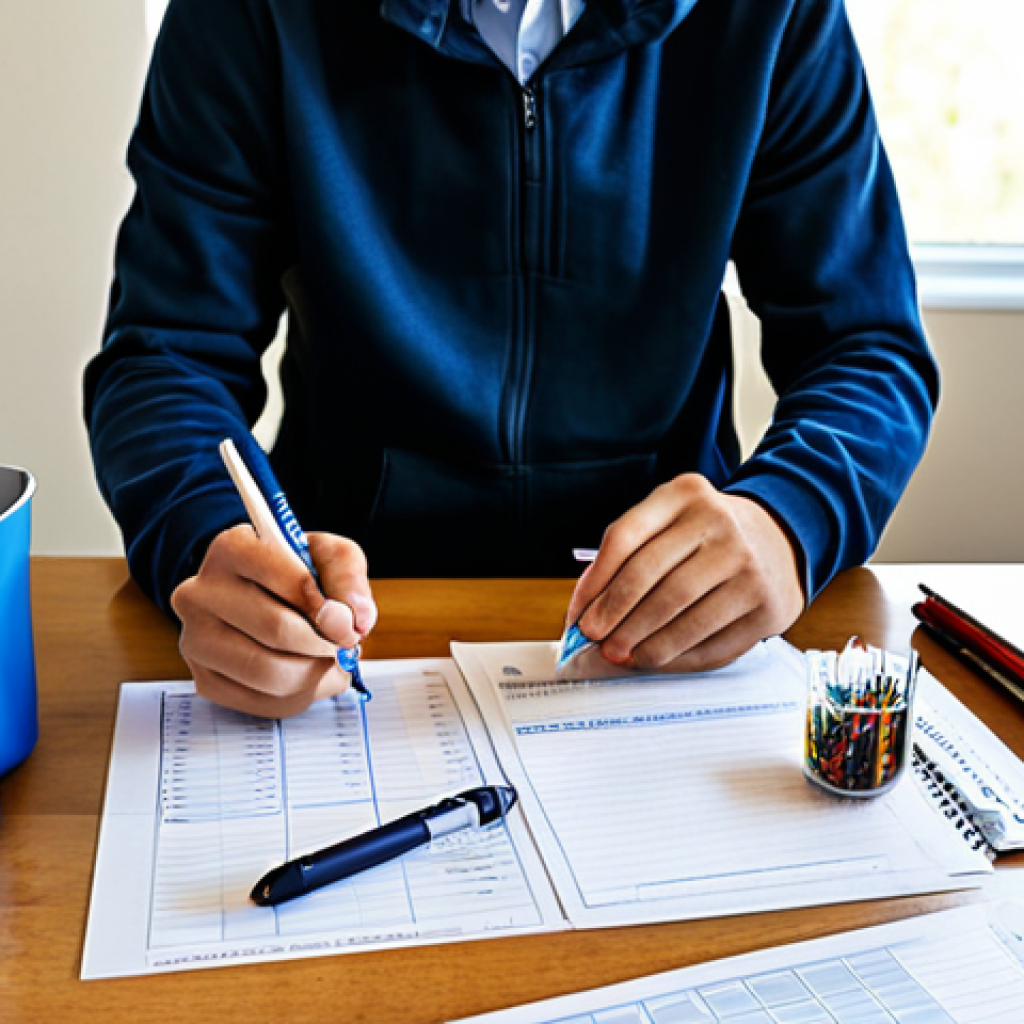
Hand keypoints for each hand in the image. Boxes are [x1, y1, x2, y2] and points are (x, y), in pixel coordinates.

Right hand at [170, 525, 376, 717]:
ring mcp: (195, 639)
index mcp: (231, 549)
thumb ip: (347, 578)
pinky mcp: (204, 679)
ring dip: (313, 673)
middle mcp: (200, 592)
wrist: (264, 598)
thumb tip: (356, 619)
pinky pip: (260, 701)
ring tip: (325, 659)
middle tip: (343, 645)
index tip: (348, 622)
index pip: (283, 578)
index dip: (326, 606)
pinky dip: (296, 695)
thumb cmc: (297, 573)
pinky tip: (303, 673)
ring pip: (268, 672)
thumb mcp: (329, 555)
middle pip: (276, 629)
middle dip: (323, 644)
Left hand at [566, 474, 804, 672]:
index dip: (595, 582)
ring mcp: (748, 565)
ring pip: (681, 614)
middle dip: (615, 615)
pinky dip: (676, 657)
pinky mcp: (767, 606)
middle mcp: (719, 523)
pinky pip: (713, 643)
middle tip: (594, 640)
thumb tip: (586, 610)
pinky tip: (656, 659)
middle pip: (651, 577)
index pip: (625, 537)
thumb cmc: (706, 535)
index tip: (579, 613)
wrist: (780, 539)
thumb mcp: (669, 521)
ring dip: (642, 643)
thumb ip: (627, 555)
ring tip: (620, 655)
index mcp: (685, 494)